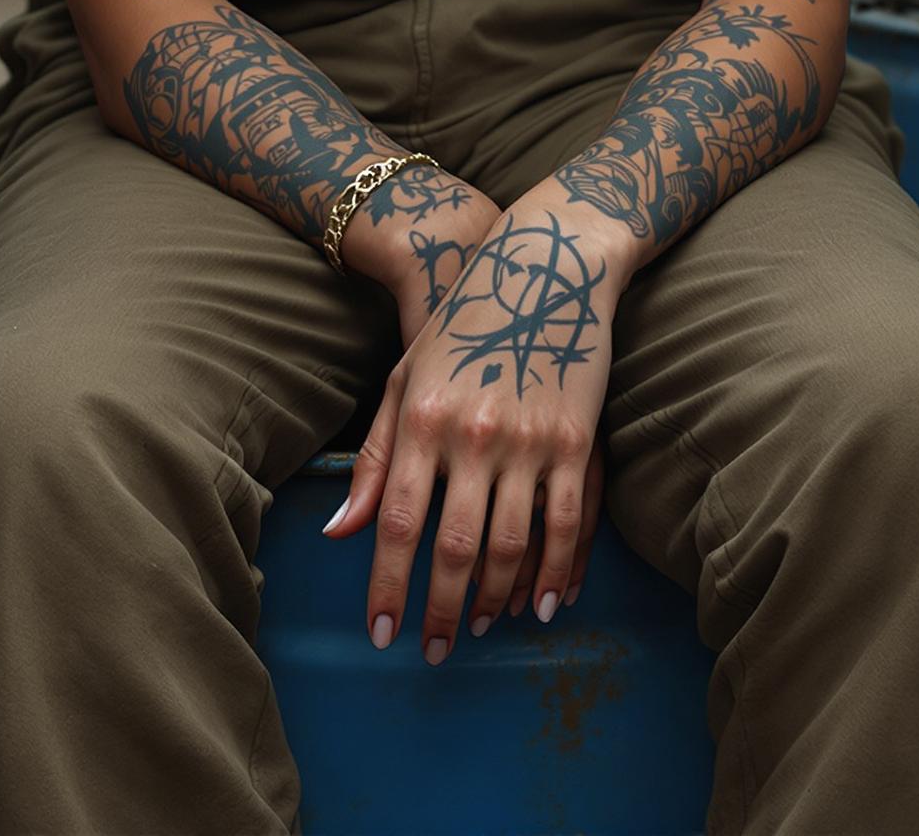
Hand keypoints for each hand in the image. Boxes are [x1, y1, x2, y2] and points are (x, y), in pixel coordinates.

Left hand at [322, 192, 621, 663]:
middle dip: (438, 611)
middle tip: (430, 650)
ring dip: (492, 601)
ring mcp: (531, 440)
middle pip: (452, 549)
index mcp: (423, 418)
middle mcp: (474, 434)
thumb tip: (340, 533)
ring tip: (476, 627)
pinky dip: (556, 574)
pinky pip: (569, 526)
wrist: (546, 269)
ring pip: (511, 547)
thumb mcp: (406, 379)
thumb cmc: (464, 326)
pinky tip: (543, 604)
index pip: (398, 524)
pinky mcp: (578, 442)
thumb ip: (375, 459)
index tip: (380, 633)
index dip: (387, 587)